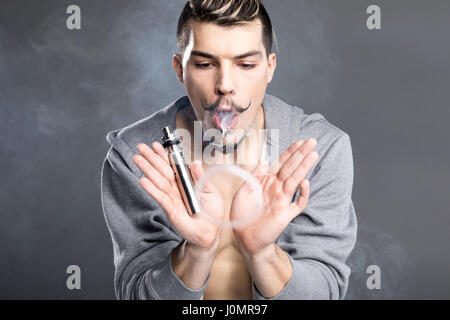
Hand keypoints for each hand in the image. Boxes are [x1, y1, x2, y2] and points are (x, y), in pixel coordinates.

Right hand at [133, 142, 224, 251]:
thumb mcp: (210, 191)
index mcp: (186, 182)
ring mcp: (172, 197)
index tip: (155, 145)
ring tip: (137, 159)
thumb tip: (195, 162)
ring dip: (147, 169)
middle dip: (151, 158)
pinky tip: (142, 180)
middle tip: (140, 147)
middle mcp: (176, 188)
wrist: (210, 233)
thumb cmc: (212, 213)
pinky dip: (151, 189)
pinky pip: (160, 197)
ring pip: (158, 180)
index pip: (172, 165)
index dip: (164, 155)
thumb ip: (201, 177)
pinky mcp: (170, 209)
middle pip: (162, 170)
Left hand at [230, 138, 318, 257]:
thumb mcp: (243, 190)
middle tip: (313, 141)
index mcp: (267, 181)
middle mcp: (277, 188)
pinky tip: (305, 183)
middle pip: (291, 168)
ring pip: (296, 180)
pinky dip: (303, 194)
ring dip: (304, 167)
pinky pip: (298, 203)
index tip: (299, 141)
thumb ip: (253, 175)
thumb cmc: (242, 214)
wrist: (244, 237)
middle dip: (301, 154)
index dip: (290, 152)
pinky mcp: (286, 214)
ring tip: (313, 155)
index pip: (281, 163)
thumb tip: (264, 161)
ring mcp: (283, 200)